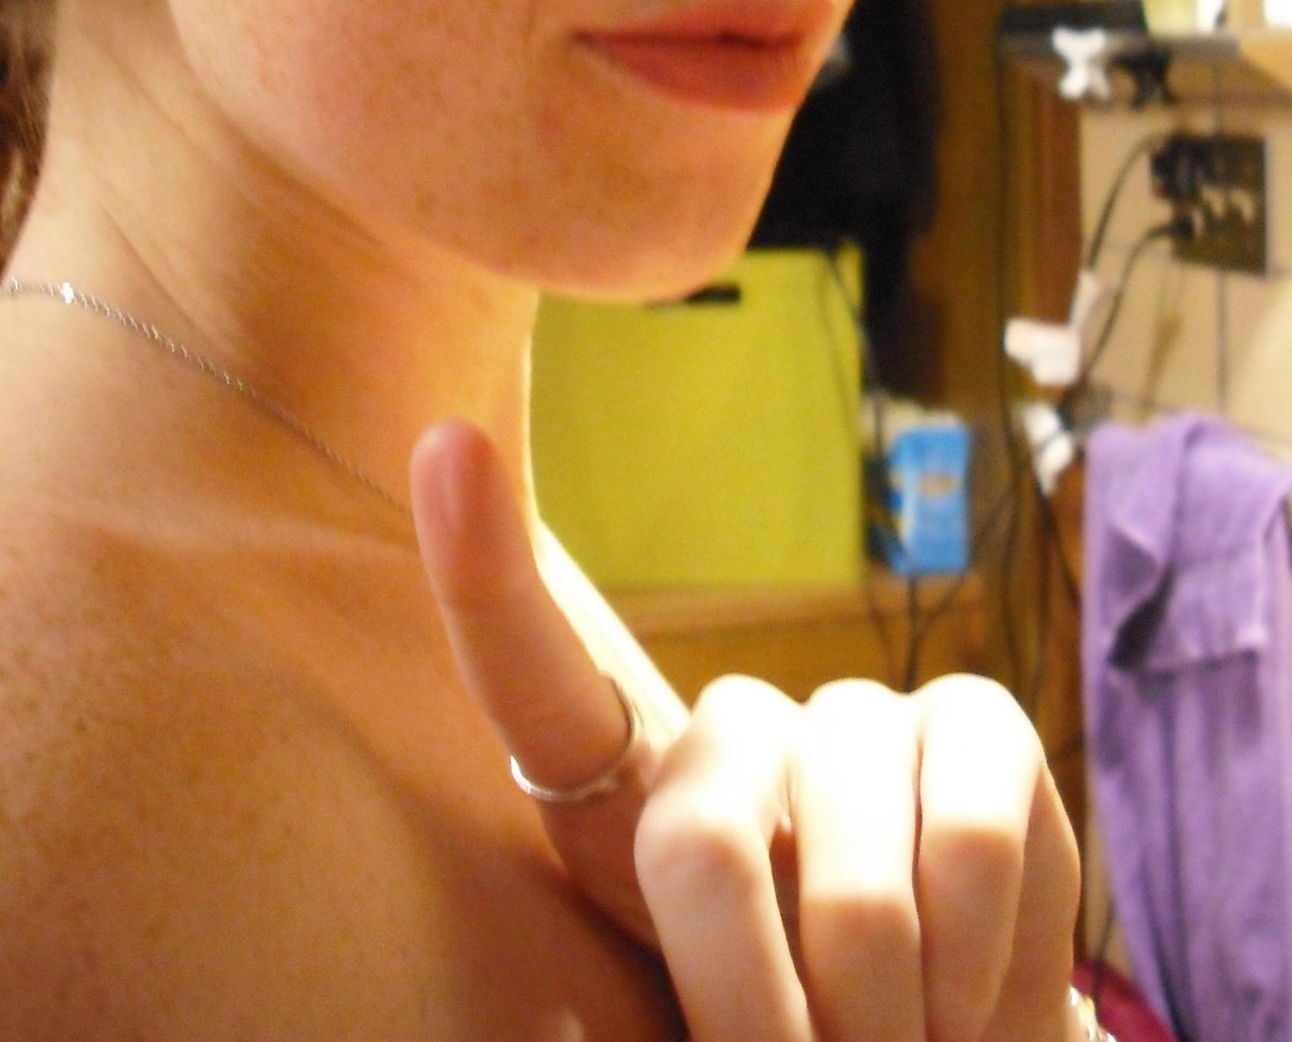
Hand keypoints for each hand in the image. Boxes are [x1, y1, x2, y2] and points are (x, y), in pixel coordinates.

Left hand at [412, 419, 1083, 1041]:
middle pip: (700, 850)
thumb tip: (545, 600)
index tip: (446, 442)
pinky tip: (974, 996)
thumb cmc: (794, 1038)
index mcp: (626, 801)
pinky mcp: (976, 718)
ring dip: (887, 1025)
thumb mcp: (701, 1012)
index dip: (483, 568)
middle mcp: (730, 726)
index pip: (531, 677)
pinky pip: (965, 842)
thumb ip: (674, 956)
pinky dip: (978, 970)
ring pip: (851, 887)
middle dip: (763, 1022)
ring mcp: (854, 711)